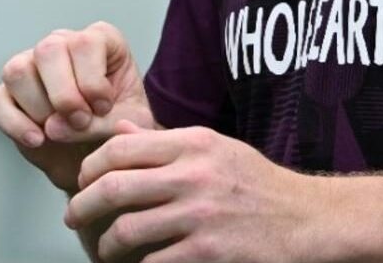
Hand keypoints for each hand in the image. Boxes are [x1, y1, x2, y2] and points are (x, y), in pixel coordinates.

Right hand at [0, 21, 155, 192]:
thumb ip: (101, 123)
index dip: (92, 81)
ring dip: (40, 109)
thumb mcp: (127, 125)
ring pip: (18, 71)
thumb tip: (50, 127)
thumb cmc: (118, 129)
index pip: (84, 43)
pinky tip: (37, 140)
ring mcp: (29, 65)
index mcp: (98, 41)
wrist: (99, 156)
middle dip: (64, 95)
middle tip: (80, 121)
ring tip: (60, 131)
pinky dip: (13, 123)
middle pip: (47, 51)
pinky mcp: (7, 93)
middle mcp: (61, 45)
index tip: (103, 108)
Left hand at [65, 121, 320, 262]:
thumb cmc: (258, 184)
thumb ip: (165, 142)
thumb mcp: (215, 148)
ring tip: (105, 249)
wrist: (309, 220)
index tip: (82, 182)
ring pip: (128, 230)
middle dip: (82, 206)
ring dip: (106, 245)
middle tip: (73, 217)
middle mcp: (194, 176)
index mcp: (192, 144)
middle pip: (114, 188)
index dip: (90, 167)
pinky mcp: (210, 254)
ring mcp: (202, 216)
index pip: (119, 148)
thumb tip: (119, 131)